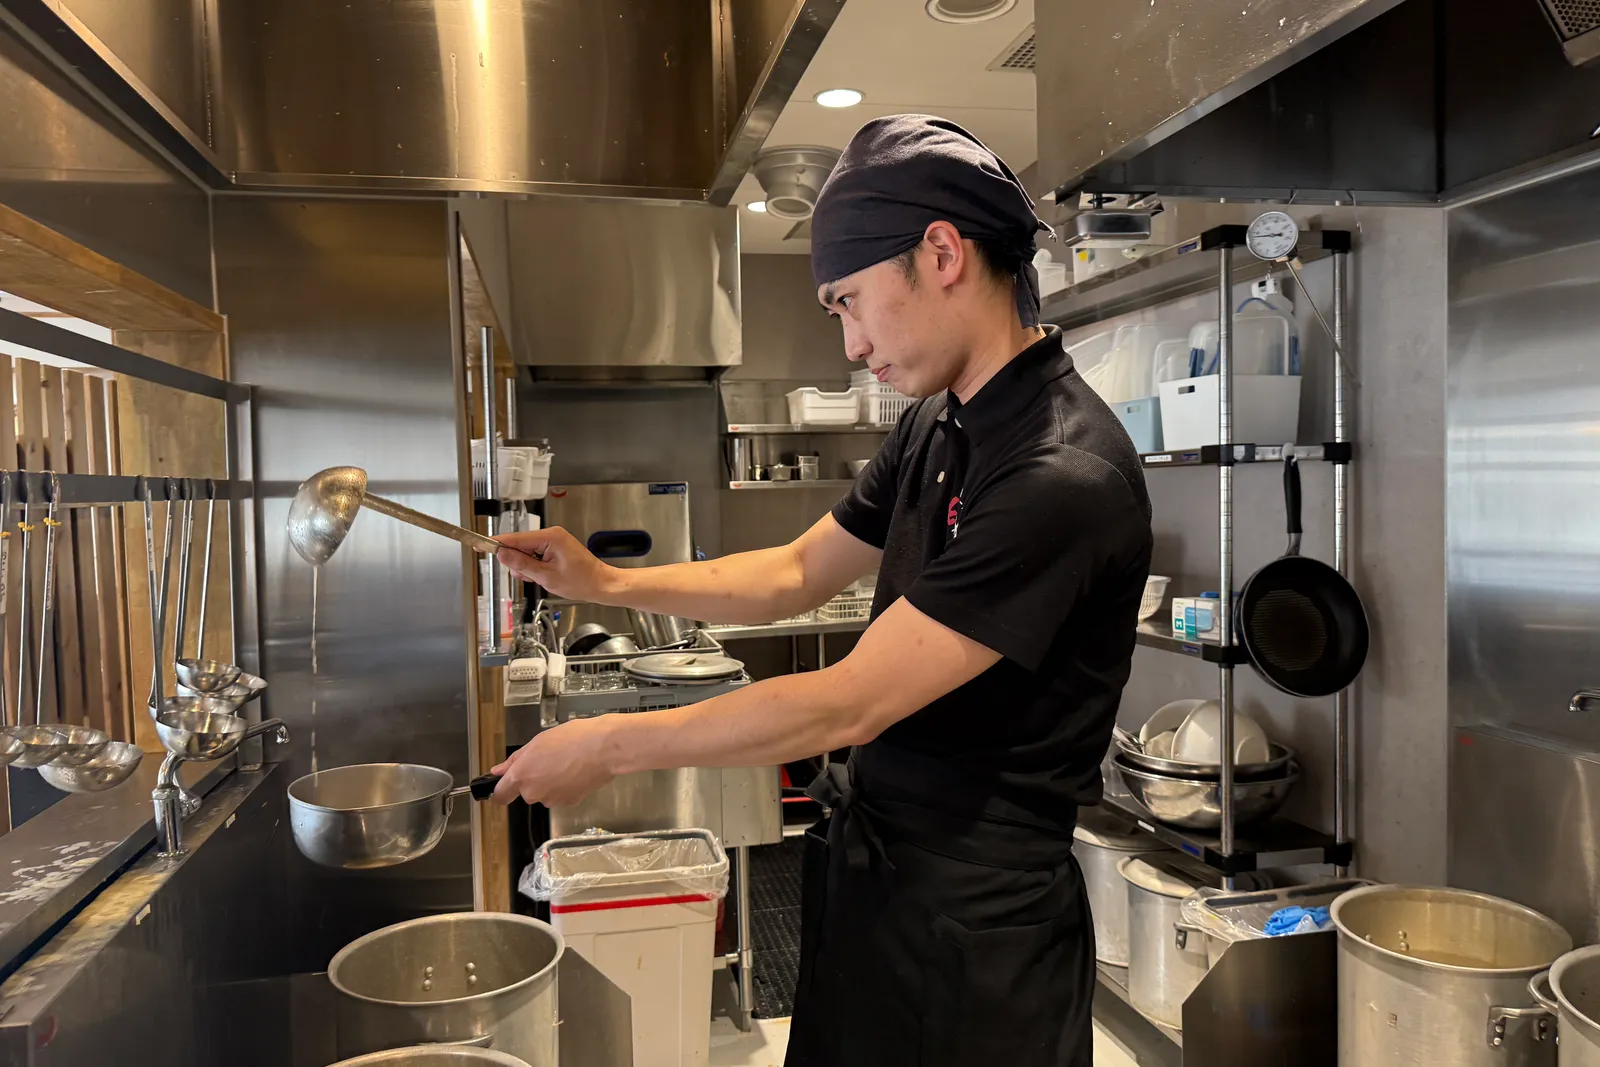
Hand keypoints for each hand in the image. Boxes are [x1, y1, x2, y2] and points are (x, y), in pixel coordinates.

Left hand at [491, 717, 616, 806]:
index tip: (502, 785)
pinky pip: (561, 795)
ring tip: (565, 761)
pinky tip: (575, 770)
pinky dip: (565, 786)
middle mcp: (534, 793)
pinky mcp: (569, 803)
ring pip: (545, 793)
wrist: (604, 749)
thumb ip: (515, 760)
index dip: (500, 790)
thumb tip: (498, 771)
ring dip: (550, 781)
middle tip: (547, 759)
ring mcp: (552, 800)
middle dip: (533, 778)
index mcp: (521, 776)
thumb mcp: (538, 742)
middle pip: (526, 791)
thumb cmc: (573, 739)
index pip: (500, 795)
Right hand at [496, 527, 617, 602]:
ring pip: (526, 552)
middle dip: (517, 563)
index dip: (496, 544)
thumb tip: (502, 554)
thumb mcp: (546, 576)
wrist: (601, 585)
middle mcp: (552, 534)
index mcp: (550, 537)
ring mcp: (554, 540)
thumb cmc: (581, 581)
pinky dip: (534, 566)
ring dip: (527, 567)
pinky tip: (542, 576)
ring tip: (541, 578)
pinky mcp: (555, 547)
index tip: (479, 545)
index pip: (515, 538)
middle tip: (528, 576)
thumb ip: (522, 564)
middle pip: (519, 545)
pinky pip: (535, 554)